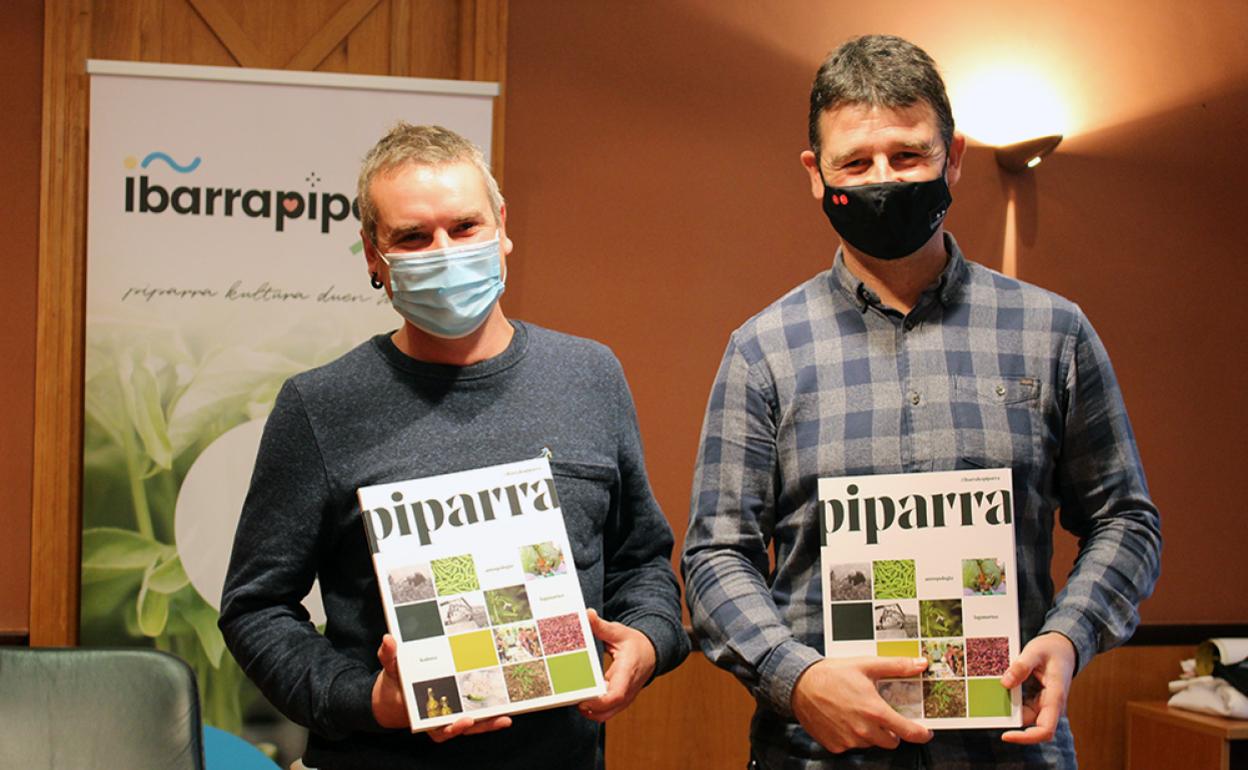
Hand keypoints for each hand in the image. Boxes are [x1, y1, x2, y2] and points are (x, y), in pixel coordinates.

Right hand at [372, 634, 512, 739]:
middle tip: (497, 719)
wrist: (393, 696)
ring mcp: (450, 714)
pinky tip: (504, 707)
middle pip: (461, 728)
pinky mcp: (458, 707)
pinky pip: (475, 714)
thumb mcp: (390, 670)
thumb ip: (389, 657)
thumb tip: (388, 639)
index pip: (438, 728)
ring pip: (471, 724)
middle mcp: (438, 719)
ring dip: (489, 723)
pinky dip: (488, 714)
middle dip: (479, 727)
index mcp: (422, 714)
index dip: (452, 727)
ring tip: (506, 718)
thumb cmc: (394, 684)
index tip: (463, 721)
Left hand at [577, 609, 656, 721]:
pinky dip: (594, 709)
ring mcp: (625, 697)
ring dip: (590, 712)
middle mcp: (628, 689)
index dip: (599, 702)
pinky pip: (607, 711)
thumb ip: (601, 626)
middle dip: (589, 710)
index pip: (617, 695)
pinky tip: (582, 699)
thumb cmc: (635, 643)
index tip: (583, 700)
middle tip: (571, 699)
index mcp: (627, 671)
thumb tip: (588, 614)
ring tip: (574, 699)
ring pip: (606, 715)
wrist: (651, 654)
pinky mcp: (621, 700)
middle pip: (608, 711)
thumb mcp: (619, 632)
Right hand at [791, 657, 932, 753]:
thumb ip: (896, 667)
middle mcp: (863, 731)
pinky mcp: (835, 746)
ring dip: (871, 733)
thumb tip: (920, 664)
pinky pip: (852, 746)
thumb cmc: (832, 673)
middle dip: (891, 730)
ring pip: (871, 743)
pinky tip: (843, 719)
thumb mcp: (866, 665)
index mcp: (875, 711)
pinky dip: (852, 736)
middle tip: (881, 714)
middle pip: (891, 741)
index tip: (925, 732)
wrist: (799, 684)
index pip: (908, 732)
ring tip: (857, 712)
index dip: (921, 734)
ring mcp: (849, 740)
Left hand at [1000, 632, 1075, 743]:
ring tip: (992, 693)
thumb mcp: (1035, 651)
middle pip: (1030, 724)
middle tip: (989, 707)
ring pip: (1022, 714)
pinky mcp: (1036, 699)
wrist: (1063, 647)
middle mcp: (1050, 705)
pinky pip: (1021, 705)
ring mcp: (1043, 703)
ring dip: (1008, 708)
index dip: (1026, 737)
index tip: (1005, 735)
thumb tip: (1005, 684)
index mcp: (1055, 697)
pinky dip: (1010, 699)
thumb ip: (1021, 666)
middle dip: (1010, 718)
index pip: (1045, 729)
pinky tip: (999, 688)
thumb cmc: (1052, 649)